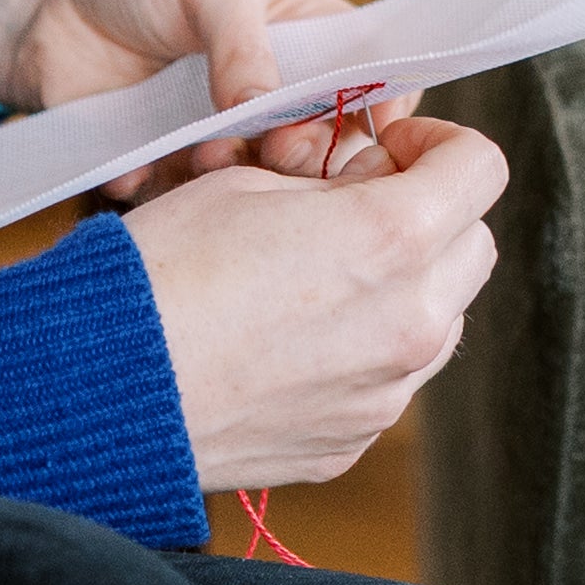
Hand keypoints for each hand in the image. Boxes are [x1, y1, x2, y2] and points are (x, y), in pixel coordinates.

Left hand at [0, 0, 392, 194]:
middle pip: (326, 152)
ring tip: (204, 153)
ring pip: (260, 191)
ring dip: (239, 183)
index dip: (378, 111)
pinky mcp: (170, 171)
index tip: (361, 129)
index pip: (372, 83)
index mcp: (307, 38)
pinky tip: (142, 164)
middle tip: (278, 149)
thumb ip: (243, 39)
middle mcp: (274, 97)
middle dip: (309, 159)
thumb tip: (264, 107)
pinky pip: (184, 207)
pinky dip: (169, 193)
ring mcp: (224, 139)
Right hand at [126, 113, 507, 486]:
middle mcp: (409, 322)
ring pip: (440, 320)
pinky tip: (290, 339)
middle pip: (475, 247)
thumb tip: (367, 191)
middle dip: (430, 215)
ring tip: (320, 276)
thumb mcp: (251, 187)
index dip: (440, 143)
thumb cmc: (161, 272)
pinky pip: (389, 380)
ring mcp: (386, 393)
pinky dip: (363, 349)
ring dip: (405, 286)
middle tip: (357, 205)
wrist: (104, 384)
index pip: (481, 168)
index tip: (392, 148)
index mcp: (391, 238)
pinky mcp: (352, 441)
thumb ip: (336, 187)